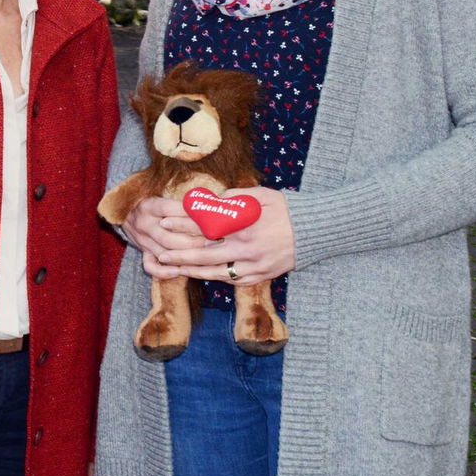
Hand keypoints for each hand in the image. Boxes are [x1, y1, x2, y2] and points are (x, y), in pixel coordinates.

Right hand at [121, 197, 204, 278]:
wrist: (125, 209)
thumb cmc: (151, 200)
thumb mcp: (160, 194)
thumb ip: (180, 201)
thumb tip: (207, 203)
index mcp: (149, 206)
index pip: (171, 210)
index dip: (191, 215)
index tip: (210, 218)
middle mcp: (144, 224)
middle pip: (169, 237)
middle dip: (194, 241)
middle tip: (214, 241)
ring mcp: (142, 240)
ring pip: (164, 253)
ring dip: (185, 256)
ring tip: (205, 256)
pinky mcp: (142, 251)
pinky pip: (150, 266)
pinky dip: (163, 271)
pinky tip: (178, 272)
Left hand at [150, 186, 295, 284]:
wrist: (314, 230)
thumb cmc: (284, 208)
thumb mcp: (258, 195)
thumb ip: (232, 197)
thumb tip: (208, 199)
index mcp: (244, 226)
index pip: (206, 227)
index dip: (183, 225)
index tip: (165, 223)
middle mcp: (247, 248)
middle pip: (205, 254)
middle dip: (180, 254)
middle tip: (160, 252)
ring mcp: (254, 265)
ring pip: (216, 272)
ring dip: (193, 271)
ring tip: (173, 268)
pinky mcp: (262, 275)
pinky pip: (233, 280)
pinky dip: (215, 278)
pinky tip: (201, 274)